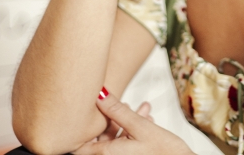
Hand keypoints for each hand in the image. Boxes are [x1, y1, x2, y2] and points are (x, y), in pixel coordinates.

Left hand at [71, 91, 194, 154]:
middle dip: (112, 118)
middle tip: (124, 104)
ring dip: (126, 122)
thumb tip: (99, 94)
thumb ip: (117, 111)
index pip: (79, 145)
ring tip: (143, 108)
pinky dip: (133, 132)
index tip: (90, 109)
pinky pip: (125, 145)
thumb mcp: (140, 127)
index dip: (81, 126)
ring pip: (115, 140)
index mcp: (107, 154)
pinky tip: (148, 119)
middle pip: (99, 139)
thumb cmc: (164, 151)